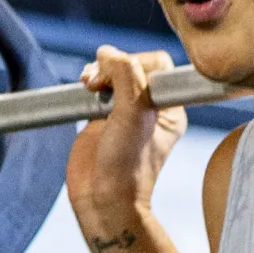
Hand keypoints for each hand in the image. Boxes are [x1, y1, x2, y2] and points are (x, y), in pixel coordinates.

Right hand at [63, 46, 186, 249]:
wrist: (101, 199)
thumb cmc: (126, 166)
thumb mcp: (134, 114)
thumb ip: (126, 76)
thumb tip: (107, 53)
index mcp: (169, 108)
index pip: (158, 65)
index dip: (136, 61)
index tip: (119, 75)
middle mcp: (149, 107)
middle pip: (132, 65)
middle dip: (113, 66)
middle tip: (98, 82)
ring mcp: (124, 111)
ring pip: (112, 73)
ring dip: (98, 72)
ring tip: (89, 86)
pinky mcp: (102, 117)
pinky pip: (96, 88)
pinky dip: (88, 84)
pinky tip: (84, 91)